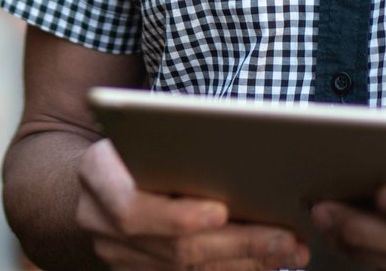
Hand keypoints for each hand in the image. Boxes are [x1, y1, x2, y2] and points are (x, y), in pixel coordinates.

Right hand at [75, 137, 310, 269]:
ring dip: (244, 262)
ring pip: (186, 270)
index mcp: (97, 175)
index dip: (177, 216)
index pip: (133, 209)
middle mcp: (99, 222)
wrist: (99, 174)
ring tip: (288, 250)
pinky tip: (266, 259)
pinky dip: (233, 269)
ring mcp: (116, 256)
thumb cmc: (135, 141)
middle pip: (172, 248)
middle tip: (283, 237)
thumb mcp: (145, 128)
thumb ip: (176, 141)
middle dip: (235, 243)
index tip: (221, 212)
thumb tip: (239, 149)